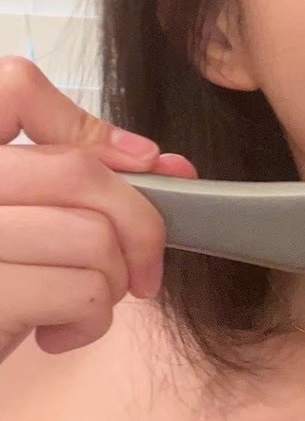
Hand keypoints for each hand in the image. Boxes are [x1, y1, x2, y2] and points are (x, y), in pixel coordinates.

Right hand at [0, 55, 197, 361]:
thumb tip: (172, 167)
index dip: (84, 124)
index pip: (13, 86)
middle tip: (138, 271)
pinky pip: (80, 292)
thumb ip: (86, 182)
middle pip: (77, 171)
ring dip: (109, 283)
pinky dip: (88, 323)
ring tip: (75, 304)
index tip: (134, 165)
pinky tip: (54, 334)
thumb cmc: (1, 290)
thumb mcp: (27, 225)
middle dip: (137, 226)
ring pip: (91, 236)